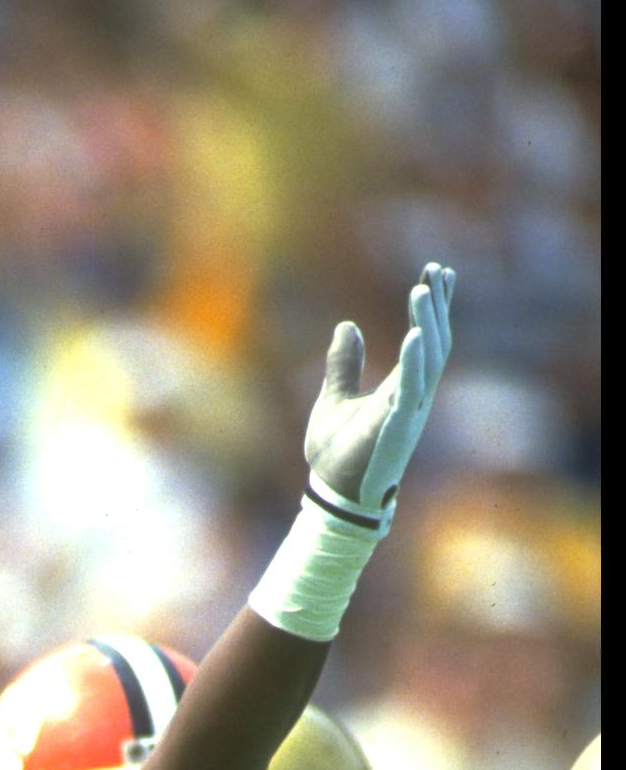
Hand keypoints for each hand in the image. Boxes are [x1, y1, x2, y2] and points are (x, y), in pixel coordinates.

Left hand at [303, 263, 453, 516]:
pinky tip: (413, 333)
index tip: (435, 272)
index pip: (425, 339)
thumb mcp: (333, 401)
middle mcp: (413, 397)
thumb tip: (346, 326)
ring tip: (423, 289)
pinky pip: (411, 389)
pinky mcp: (398, 428)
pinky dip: (415, 361)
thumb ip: (342, 366)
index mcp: (401, 389)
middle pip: (435, 342)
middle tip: (436, 270)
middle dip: (437, 306)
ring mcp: (410, 412)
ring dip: (427, 323)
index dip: (432, 307)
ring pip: (429, 360)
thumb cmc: (336, 458)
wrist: (334, 500)